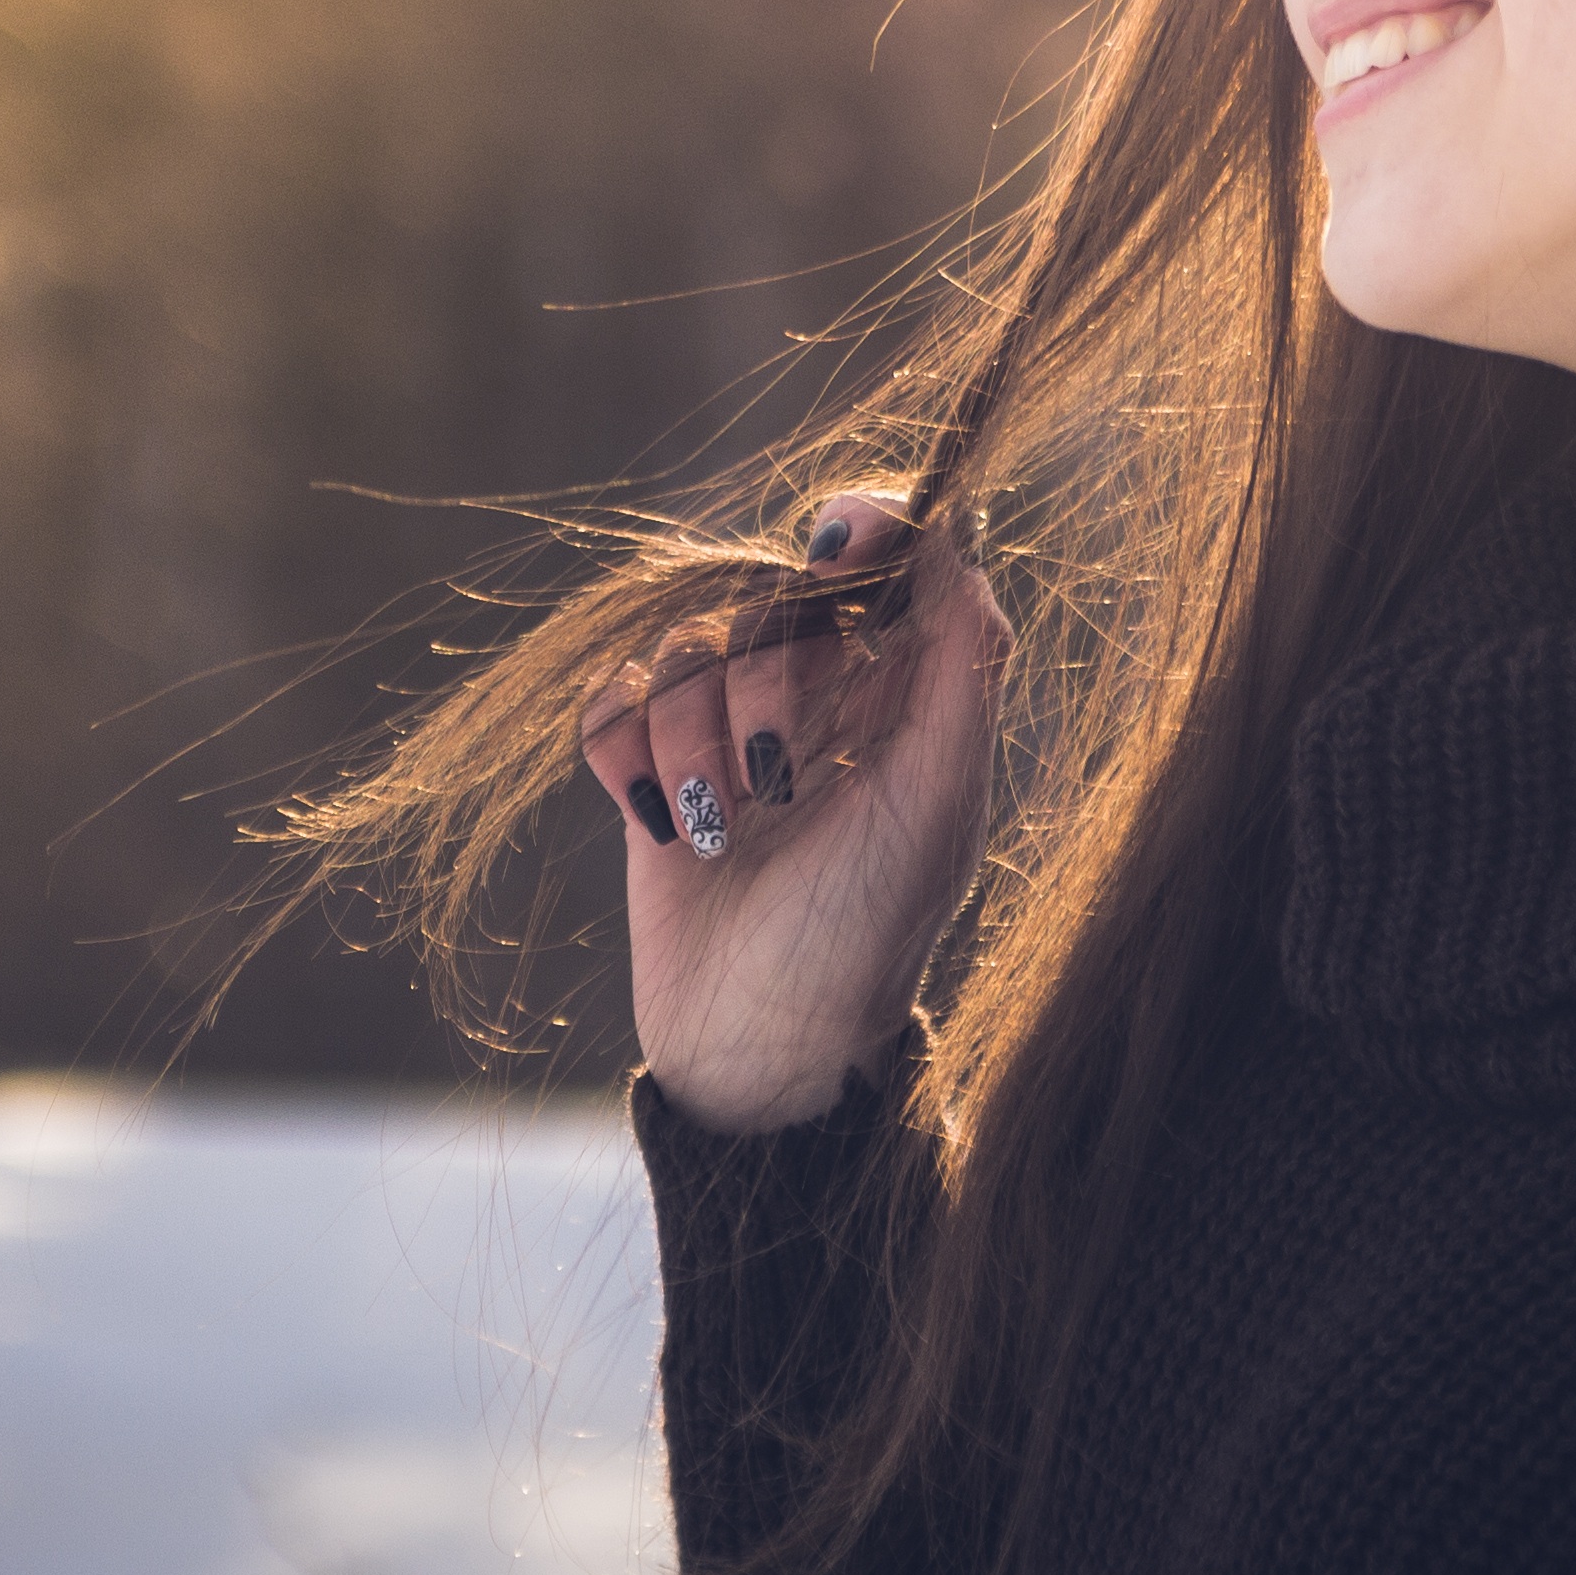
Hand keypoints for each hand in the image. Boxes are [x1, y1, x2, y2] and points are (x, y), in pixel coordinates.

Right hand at [579, 494, 1008, 1130]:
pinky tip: (661, 821)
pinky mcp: (652, 771)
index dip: (862, 527)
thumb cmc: (865, 932)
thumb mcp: (936, 800)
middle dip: (764, 682)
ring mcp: (729, 733)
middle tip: (777, 779)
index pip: (887, 559)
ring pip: (685, 652)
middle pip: (771, 599)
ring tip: (724, 831)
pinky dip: (628, 755)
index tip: (836, 539)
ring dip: (692, 738)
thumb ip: (961, 662)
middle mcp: (819, 700)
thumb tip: (955, 530)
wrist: (758, 1047)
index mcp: (904, 695)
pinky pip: (614, 702)